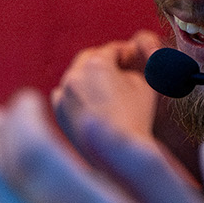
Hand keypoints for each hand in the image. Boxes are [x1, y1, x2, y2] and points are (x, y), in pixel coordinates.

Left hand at [51, 30, 162, 146]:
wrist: (120, 153)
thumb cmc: (137, 117)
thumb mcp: (144, 85)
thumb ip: (131, 69)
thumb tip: (121, 69)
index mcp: (97, 64)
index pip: (110, 49)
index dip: (123, 52)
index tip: (130, 56)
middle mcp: (75, 75)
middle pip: (88, 58)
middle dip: (102, 60)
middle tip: (116, 67)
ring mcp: (63, 94)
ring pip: (74, 75)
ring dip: (87, 76)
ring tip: (102, 86)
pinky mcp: (58, 112)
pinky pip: (64, 95)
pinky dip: (75, 94)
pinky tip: (89, 102)